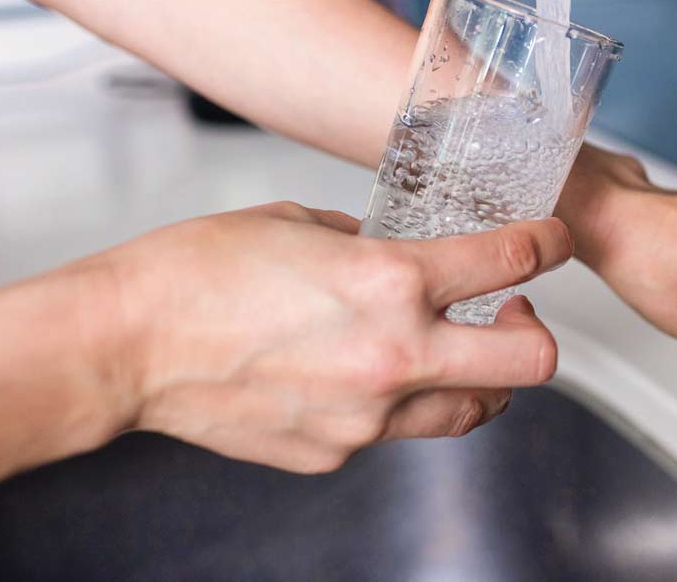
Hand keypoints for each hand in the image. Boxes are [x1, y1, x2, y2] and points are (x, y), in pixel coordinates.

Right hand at [95, 202, 569, 472]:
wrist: (124, 347)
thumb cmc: (196, 272)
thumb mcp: (299, 221)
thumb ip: (366, 241)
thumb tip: (396, 249)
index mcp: (391, 281)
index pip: (512, 261)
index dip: (548, 244)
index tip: (552, 240)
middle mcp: (395, 355)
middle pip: (532, 364)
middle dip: (539, 335)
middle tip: (518, 312)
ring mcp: (368, 417)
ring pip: (474, 411)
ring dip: (481, 378)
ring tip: (453, 350)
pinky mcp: (336, 454)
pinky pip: (396, 431)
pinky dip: (398, 404)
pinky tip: (361, 376)